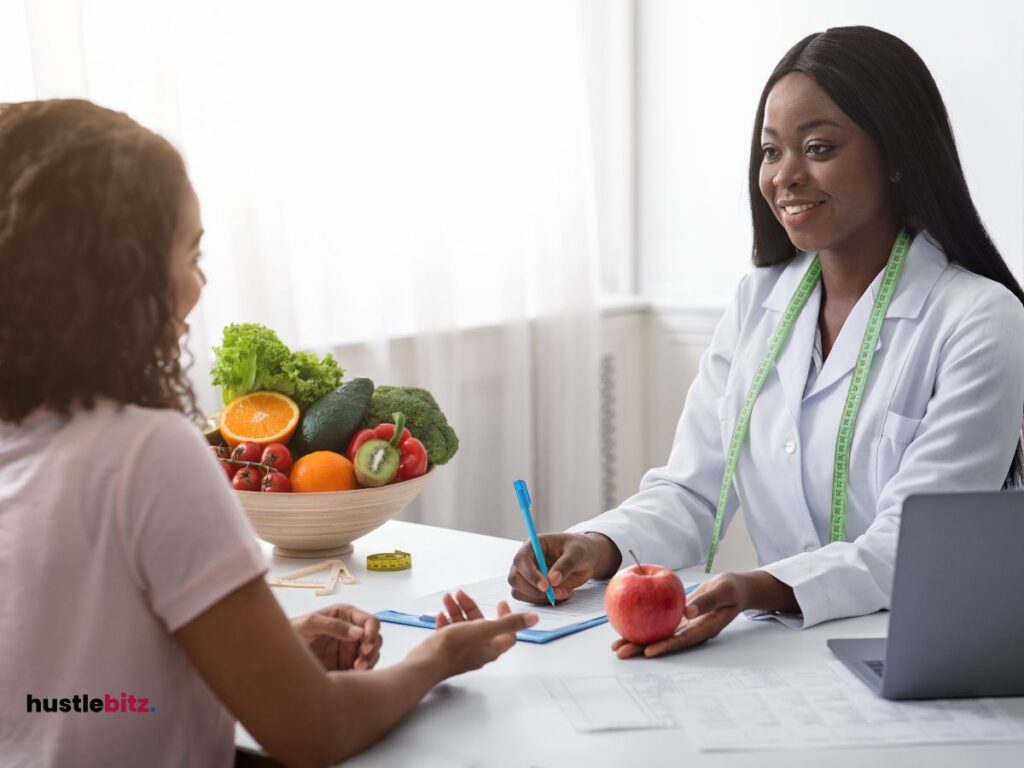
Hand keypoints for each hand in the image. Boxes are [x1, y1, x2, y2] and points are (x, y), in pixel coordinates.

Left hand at [290, 604, 381, 670]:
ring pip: (373, 654)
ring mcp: (351, 648)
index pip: (370, 621)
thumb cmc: (293, 631)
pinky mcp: (347, 665)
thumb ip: (334, 626)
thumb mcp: (310, 623)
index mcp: (346, 615)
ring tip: (355, 670)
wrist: (280, 654)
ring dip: (369, 662)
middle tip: (359, 662)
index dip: (372, 632)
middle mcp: (352, 631)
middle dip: (371, 650)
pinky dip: (363, 672)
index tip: (365, 646)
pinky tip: (352, 675)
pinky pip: (364, 668)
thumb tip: (359, 633)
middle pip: (376, 639)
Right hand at [407, 591, 537, 678]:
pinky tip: (440, 614)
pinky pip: (449, 634)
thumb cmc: (456, 646)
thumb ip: (509, 623)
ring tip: (447, 598)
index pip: (507, 633)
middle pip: (481, 625)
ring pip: (463, 627)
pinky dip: (447, 622)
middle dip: (471, 607)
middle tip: (460, 593)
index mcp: (491, 647)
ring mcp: (461, 653)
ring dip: (457, 610)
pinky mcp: (446, 653)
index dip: (506, 616)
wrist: (426, 663)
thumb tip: (535, 619)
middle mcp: (478, 651)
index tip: (499, 602)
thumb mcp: (485, 629)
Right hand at [507, 532, 619, 603]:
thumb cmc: (581, 550)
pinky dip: (545, 601)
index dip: (530, 574)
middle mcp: (526, 560)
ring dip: (540, 598)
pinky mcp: (533, 588)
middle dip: (533, 590)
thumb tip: (552, 580)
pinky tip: (563, 594)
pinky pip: (531, 599)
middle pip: (515, 578)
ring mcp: (527, 575)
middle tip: (556, 594)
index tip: (546, 586)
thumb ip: (566, 564)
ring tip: (564, 593)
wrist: (586, 559)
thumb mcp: (578, 553)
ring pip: (520, 591)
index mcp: (533, 545)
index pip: (521, 559)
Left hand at [611, 571, 794, 657]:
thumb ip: (707, 601)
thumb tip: (688, 612)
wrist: (734, 588)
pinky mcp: (679, 617)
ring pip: (659, 634)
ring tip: (617, 646)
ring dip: (638, 640)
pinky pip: (659, 621)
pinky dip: (644, 623)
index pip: (682, 640)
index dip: (665, 646)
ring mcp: (684, 625)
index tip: (648, 651)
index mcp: (704, 628)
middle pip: (665, 641)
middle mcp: (691, 630)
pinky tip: (627, 623)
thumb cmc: (731, 589)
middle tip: (621, 653)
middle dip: (642, 648)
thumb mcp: (723, 592)